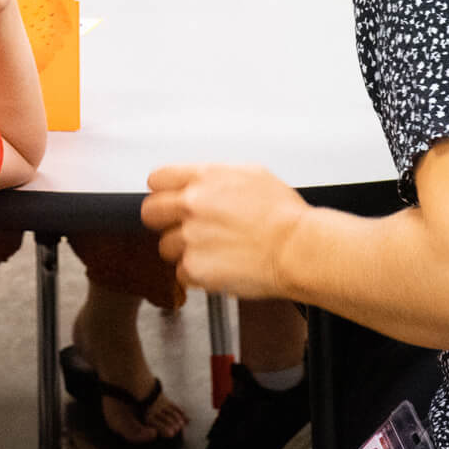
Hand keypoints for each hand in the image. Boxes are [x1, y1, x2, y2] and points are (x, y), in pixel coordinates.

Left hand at [142, 163, 309, 297]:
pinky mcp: (195, 267)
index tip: (168, 199)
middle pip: (150, 212)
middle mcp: (192, 205)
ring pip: (166, 246)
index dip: (163, 191)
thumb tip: (204, 180)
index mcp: (205, 178)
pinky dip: (196, 274)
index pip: (158, 179)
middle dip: (163, 221)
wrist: (298, 249)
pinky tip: (218, 266)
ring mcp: (191, 237)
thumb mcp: (251, 174)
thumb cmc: (284, 216)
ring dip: (184, 250)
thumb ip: (216, 177)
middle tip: (182, 228)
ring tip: (212, 251)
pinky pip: (182, 272)